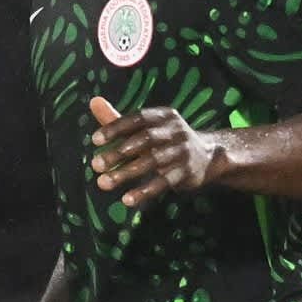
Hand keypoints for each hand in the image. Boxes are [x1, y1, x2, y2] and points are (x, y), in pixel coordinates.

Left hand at [89, 96, 223, 207]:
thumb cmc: (166, 141)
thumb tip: (93, 101)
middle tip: (95, 165)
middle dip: (119, 153)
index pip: (138, 119)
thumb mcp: (146, 128)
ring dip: (126, 173)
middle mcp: (176, 131)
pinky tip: (127, 200)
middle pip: (145, 140)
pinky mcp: (188, 172)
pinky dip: (145, 191)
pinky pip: (164, 182)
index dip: (117, 128)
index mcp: (164, 116)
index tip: (95, 141)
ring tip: (103, 183)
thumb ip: (118, 119)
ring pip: (153, 162)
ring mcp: (183, 151)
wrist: (208, 156)